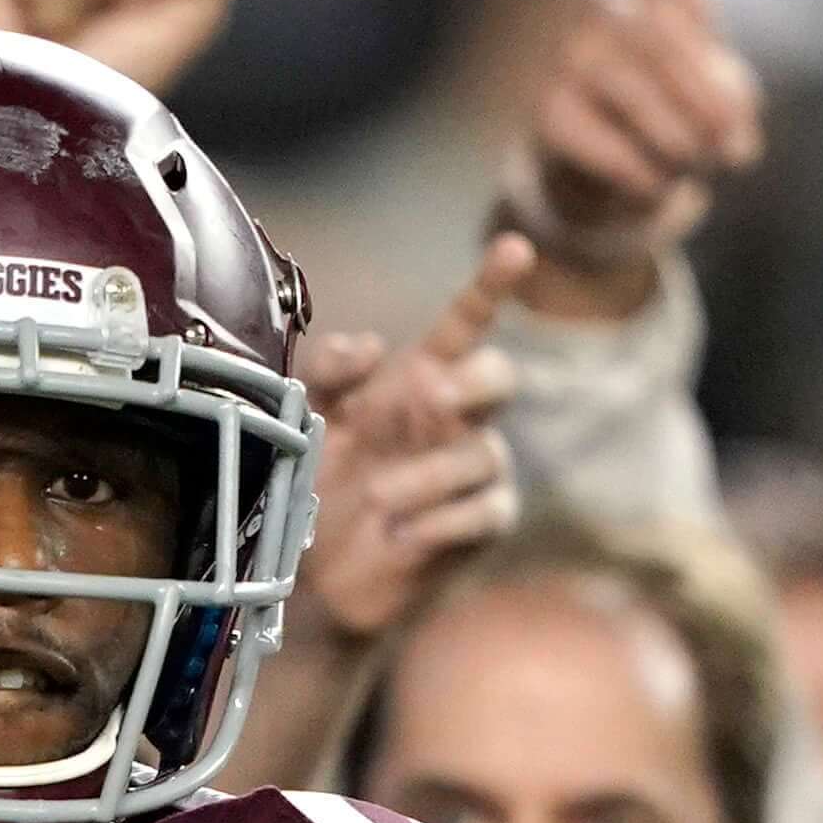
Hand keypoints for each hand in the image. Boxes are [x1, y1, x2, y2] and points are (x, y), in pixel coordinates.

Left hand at [284, 236, 531, 650]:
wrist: (312, 576)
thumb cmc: (313, 484)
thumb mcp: (306, 418)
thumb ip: (328, 371)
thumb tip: (374, 347)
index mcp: (418, 380)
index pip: (466, 323)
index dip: (492, 284)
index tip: (516, 246)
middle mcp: (453, 419)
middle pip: (500, 376)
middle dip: (473, 383)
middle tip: (429, 397)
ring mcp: (473, 471)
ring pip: (484, 453)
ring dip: (429, 474)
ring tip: (380, 498)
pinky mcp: (481, 523)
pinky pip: (486, 510)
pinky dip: (441, 520)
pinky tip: (401, 533)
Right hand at [506, 0, 764, 310]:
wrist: (614, 179)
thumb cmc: (678, 126)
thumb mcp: (725, 115)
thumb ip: (734, 116)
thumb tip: (722, 142)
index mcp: (656, 4)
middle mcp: (605, 16)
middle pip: (669, 54)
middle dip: (710, 111)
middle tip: (731, 154)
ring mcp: (568, 59)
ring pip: (645, 105)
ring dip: (683, 152)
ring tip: (686, 168)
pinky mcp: (546, 113)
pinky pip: (617, 151)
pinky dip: (649, 180)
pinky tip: (646, 181)